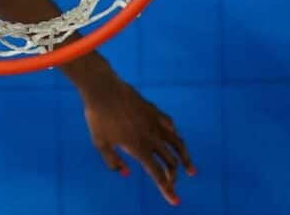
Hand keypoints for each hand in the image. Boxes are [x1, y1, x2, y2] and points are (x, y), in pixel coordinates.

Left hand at [81, 76, 194, 204]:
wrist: (103, 89)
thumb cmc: (98, 117)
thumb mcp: (100, 143)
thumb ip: (113, 161)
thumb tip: (126, 174)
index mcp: (138, 148)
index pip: (158, 174)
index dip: (167, 190)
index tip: (175, 201)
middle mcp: (151, 137)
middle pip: (170, 162)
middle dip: (173, 176)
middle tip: (171, 183)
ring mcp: (155, 123)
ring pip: (177, 145)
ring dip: (185, 160)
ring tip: (191, 171)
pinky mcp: (154, 111)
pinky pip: (170, 126)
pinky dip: (175, 137)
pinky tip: (175, 140)